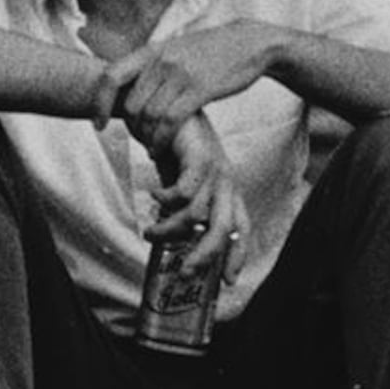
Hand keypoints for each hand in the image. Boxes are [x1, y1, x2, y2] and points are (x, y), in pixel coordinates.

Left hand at [104, 20, 291, 143]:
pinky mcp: (201, 89)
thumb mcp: (174, 49)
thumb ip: (151, 65)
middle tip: (139, 140)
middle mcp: (162, 61)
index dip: (99, 102)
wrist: (249, 43)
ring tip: (151, 148)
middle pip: (131, 104)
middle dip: (132, 128)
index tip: (99, 125)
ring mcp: (181, 74)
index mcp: (151, 51)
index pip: (111, 76)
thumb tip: (127, 86)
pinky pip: (171, 121)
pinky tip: (160, 147)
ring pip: (150, 116)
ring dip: (147, 138)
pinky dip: (161, 139)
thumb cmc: (210, 52)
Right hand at [145, 109, 245, 304]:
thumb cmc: (171, 148)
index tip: (227, 281)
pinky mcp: (199, 156)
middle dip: (207, 255)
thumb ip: (182, 207)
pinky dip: (165, 198)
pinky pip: (183, 190)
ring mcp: (215, 168)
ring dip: (169, 229)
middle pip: (226, 229)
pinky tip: (152, 194)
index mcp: (226, 190)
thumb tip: (174, 239)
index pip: (241, 228)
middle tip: (184, 271)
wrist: (161, 107)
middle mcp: (226, 181)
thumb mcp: (180, 182)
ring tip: (148, 232)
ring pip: (197, 214)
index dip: (237, 255)